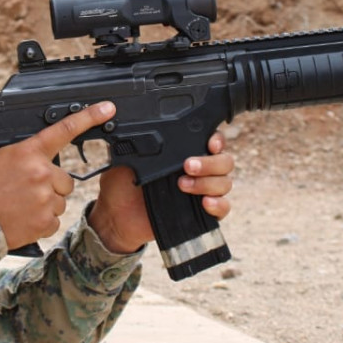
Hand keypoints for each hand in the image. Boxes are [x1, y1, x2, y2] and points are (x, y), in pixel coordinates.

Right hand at [0, 102, 115, 249]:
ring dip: (47, 204)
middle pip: (65, 178)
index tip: (107, 109)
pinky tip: (24, 221)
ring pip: (60, 200)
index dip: (89, 117)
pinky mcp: (46, 221)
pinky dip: (42, 223)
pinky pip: (54, 220)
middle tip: (26, 192)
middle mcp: (41, 172)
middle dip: (51, 185)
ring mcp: (46, 198)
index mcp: (27, 152)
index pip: (64, 130)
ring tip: (21, 207)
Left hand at [88, 131, 233, 253]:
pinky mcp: (203, 213)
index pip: (214, 141)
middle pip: (224, 161)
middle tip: (188, 166)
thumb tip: (140, 126)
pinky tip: (205, 203)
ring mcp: (203, 191)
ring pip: (225, 183)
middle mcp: (200, 169)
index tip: (209, 142)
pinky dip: (219, 204)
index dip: (217, 140)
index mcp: (186, 151)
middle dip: (209, 162)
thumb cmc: (123, 183)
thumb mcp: (129, 157)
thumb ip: (140, 142)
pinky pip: (224, 208)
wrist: (117, 216)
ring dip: (208, 182)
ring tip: (183, 184)